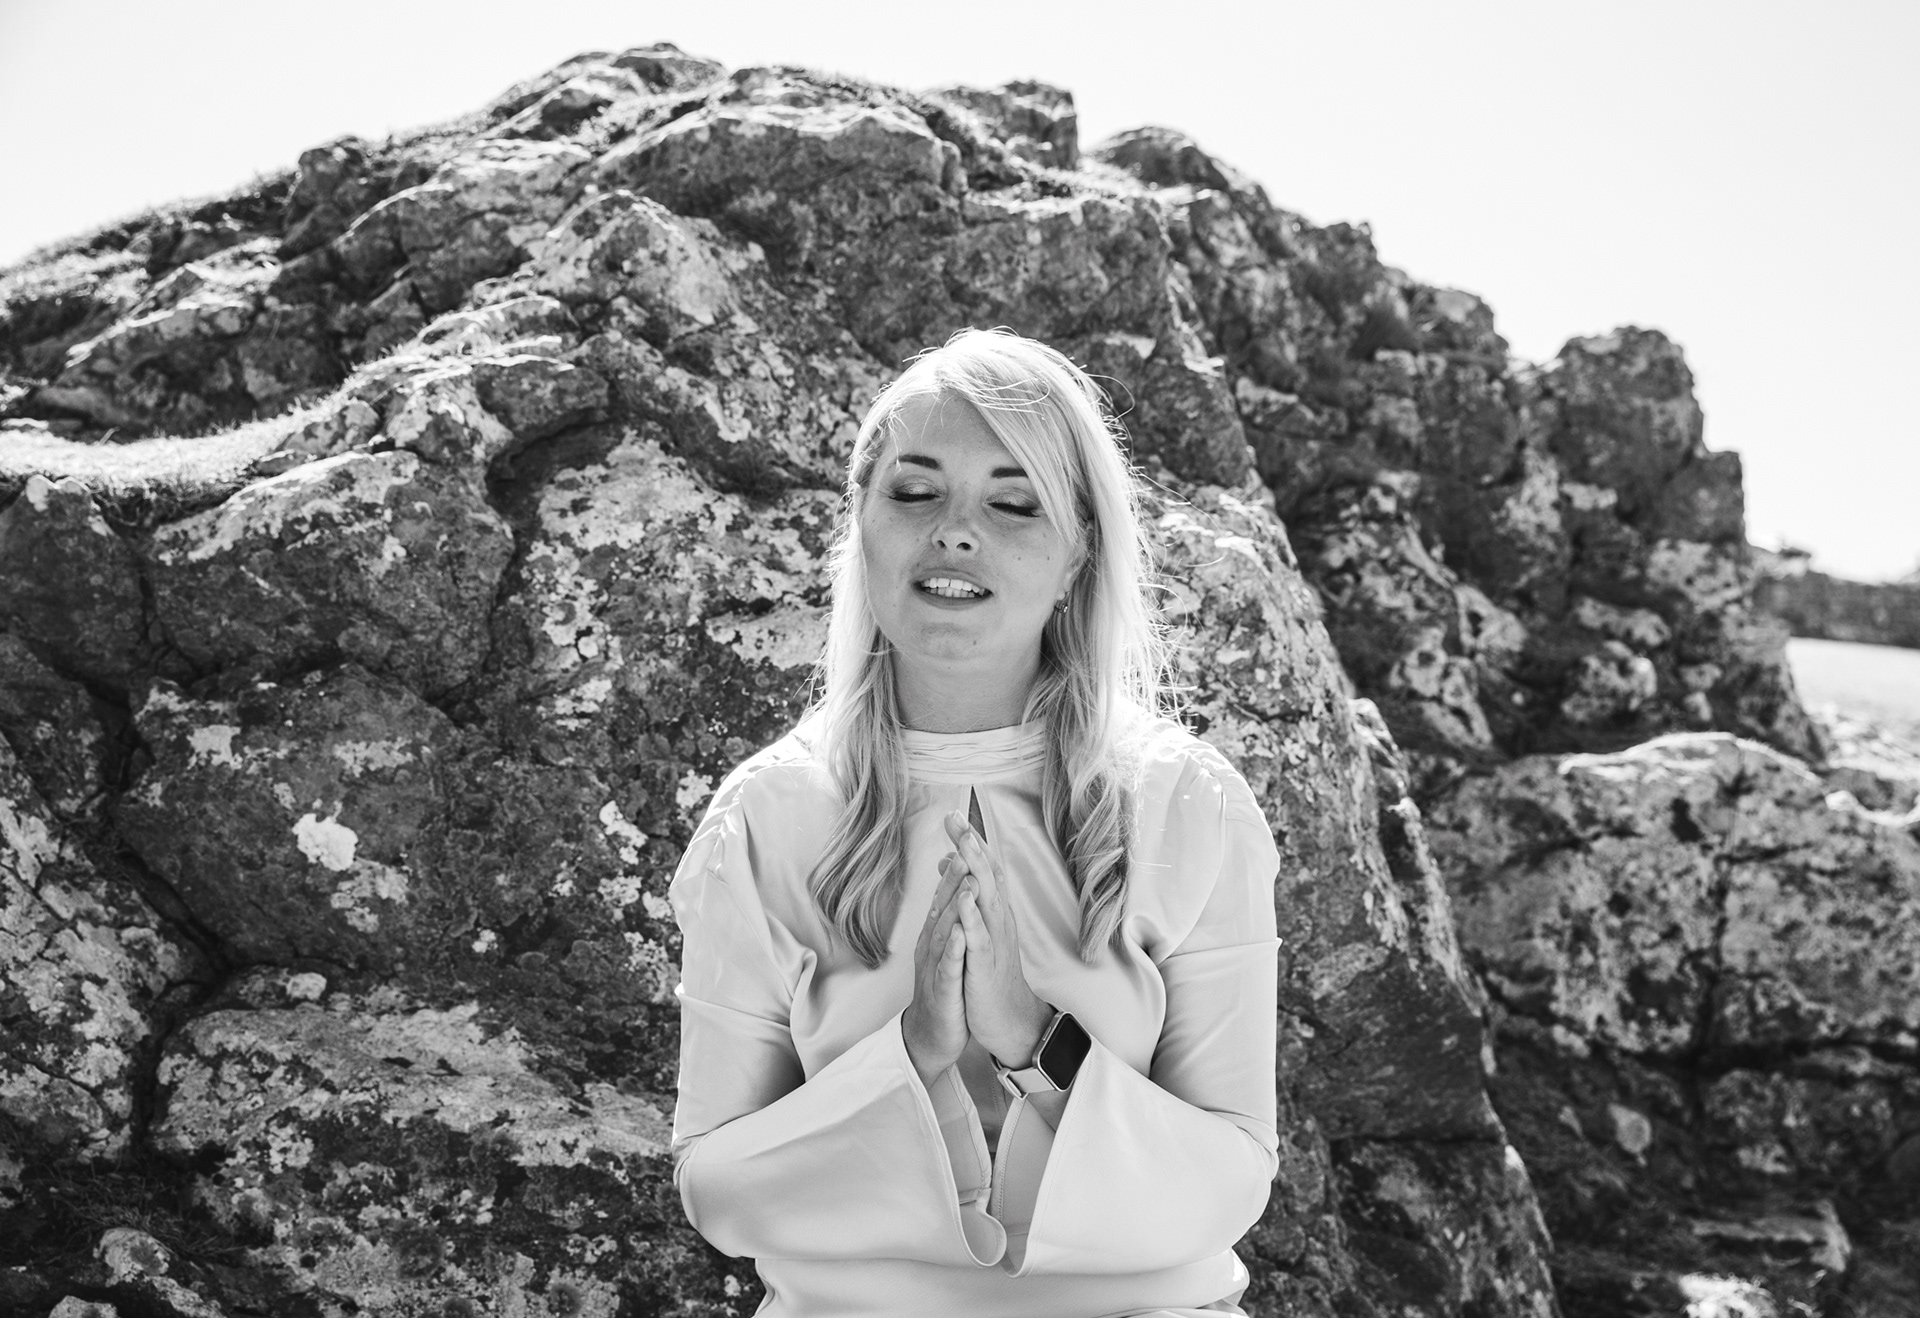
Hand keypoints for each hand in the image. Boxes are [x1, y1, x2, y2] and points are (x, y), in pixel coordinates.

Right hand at [901, 854, 969, 1089]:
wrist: (933, 1034)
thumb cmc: (945, 987)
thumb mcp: (949, 946)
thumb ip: (949, 915)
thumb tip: (955, 882)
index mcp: (939, 931)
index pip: (949, 890)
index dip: (957, 860)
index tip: (965, 830)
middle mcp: (933, 942)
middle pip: (944, 900)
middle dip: (955, 869)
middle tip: (962, 837)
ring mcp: (936, 964)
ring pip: (944, 928)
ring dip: (954, 902)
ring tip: (964, 876)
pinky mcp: (942, 989)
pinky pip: (947, 966)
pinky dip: (953, 948)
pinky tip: (959, 933)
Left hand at [944, 810, 1053, 1068]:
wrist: (1009, 1019)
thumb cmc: (990, 972)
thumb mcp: (977, 930)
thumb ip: (966, 894)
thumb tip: (949, 861)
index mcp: (993, 912)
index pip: (982, 869)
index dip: (970, 842)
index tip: (954, 813)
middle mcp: (998, 920)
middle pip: (985, 875)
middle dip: (971, 845)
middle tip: (956, 817)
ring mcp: (994, 942)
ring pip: (985, 900)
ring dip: (975, 871)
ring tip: (964, 844)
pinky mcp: (986, 966)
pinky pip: (979, 938)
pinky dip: (972, 917)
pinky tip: (964, 899)